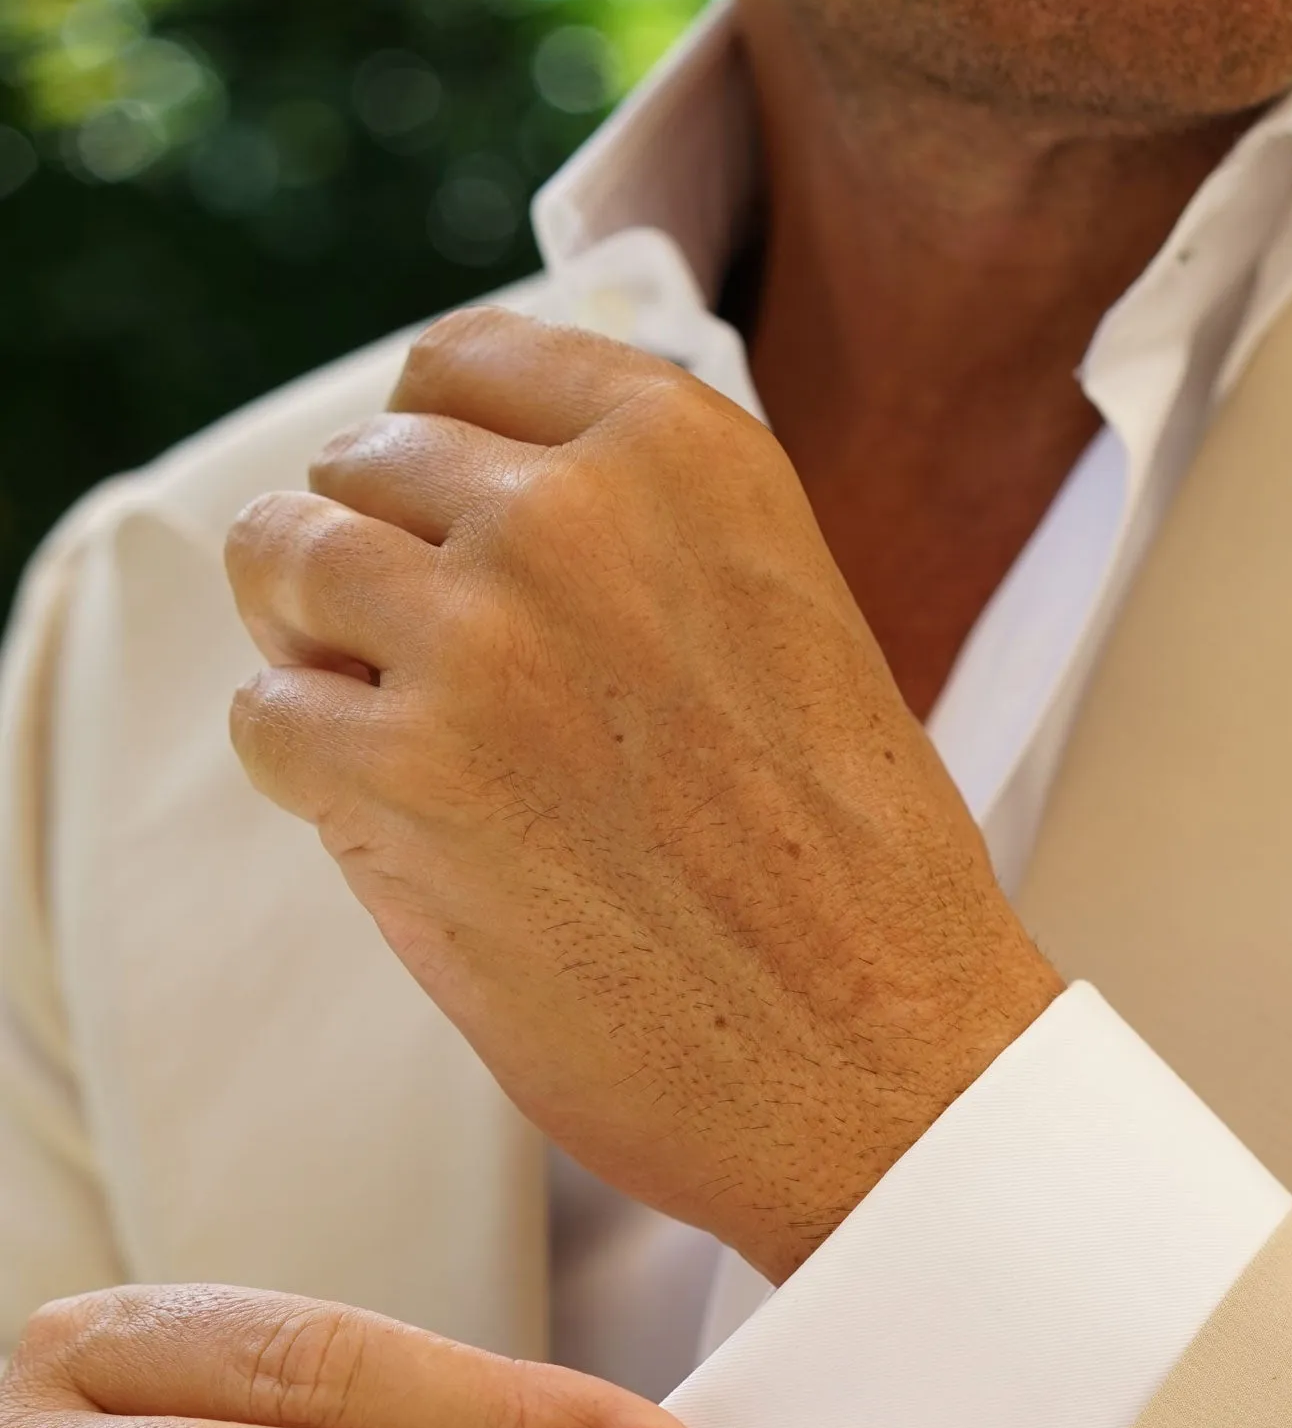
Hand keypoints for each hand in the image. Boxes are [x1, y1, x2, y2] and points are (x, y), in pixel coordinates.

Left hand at [223, 307, 1061, 1279]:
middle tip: (433, 685)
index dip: (431, 463)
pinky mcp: (406, 774)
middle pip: (359, 464)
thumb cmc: (853, 884)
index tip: (446, 539)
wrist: (887, 1061)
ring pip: (281, 560)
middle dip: (375, 568)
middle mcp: (571, 512)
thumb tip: (465, 519)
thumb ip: (643, 544)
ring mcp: (479, 636)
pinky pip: (267, 718)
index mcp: (684, 452)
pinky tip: (406, 832)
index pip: (466, 366)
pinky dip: (307, 776)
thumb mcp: (785, 620)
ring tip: (404, 749)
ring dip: (317, 655)